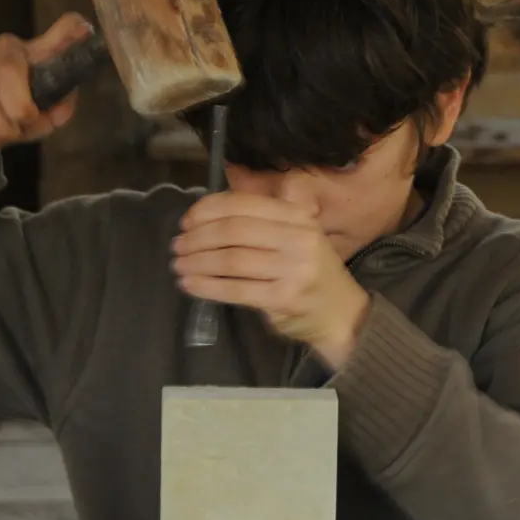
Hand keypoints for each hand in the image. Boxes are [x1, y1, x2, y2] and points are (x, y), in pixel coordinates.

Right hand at [0, 13, 94, 153]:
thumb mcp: (52, 110)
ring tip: (3, 138)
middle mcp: (8, 45)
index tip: (80, 35)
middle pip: (7, 70)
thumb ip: (59, 108)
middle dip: (15, 109)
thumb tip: (56, 110)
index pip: (63, 30)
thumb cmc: (27, 107)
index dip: (68, 33)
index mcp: (41, 51)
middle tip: (20, 129)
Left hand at [172, 192, 371, 365]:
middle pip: (234, 231)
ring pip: (232, 260)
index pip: (244, 205)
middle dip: (198, 238)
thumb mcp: (299, 235)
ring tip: (178, 265)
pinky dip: (207, 286)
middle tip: (177, 246)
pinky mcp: (284, 299)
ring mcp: (293, 270)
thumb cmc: (312, 273)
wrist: (343, 314)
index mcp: (299, 217)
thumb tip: (208, 211)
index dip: (208, 210)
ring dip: (198, 262)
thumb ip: (266, 218)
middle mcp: (299, 239)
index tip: (186, 221)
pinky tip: (190, 285)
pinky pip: (236, 290)